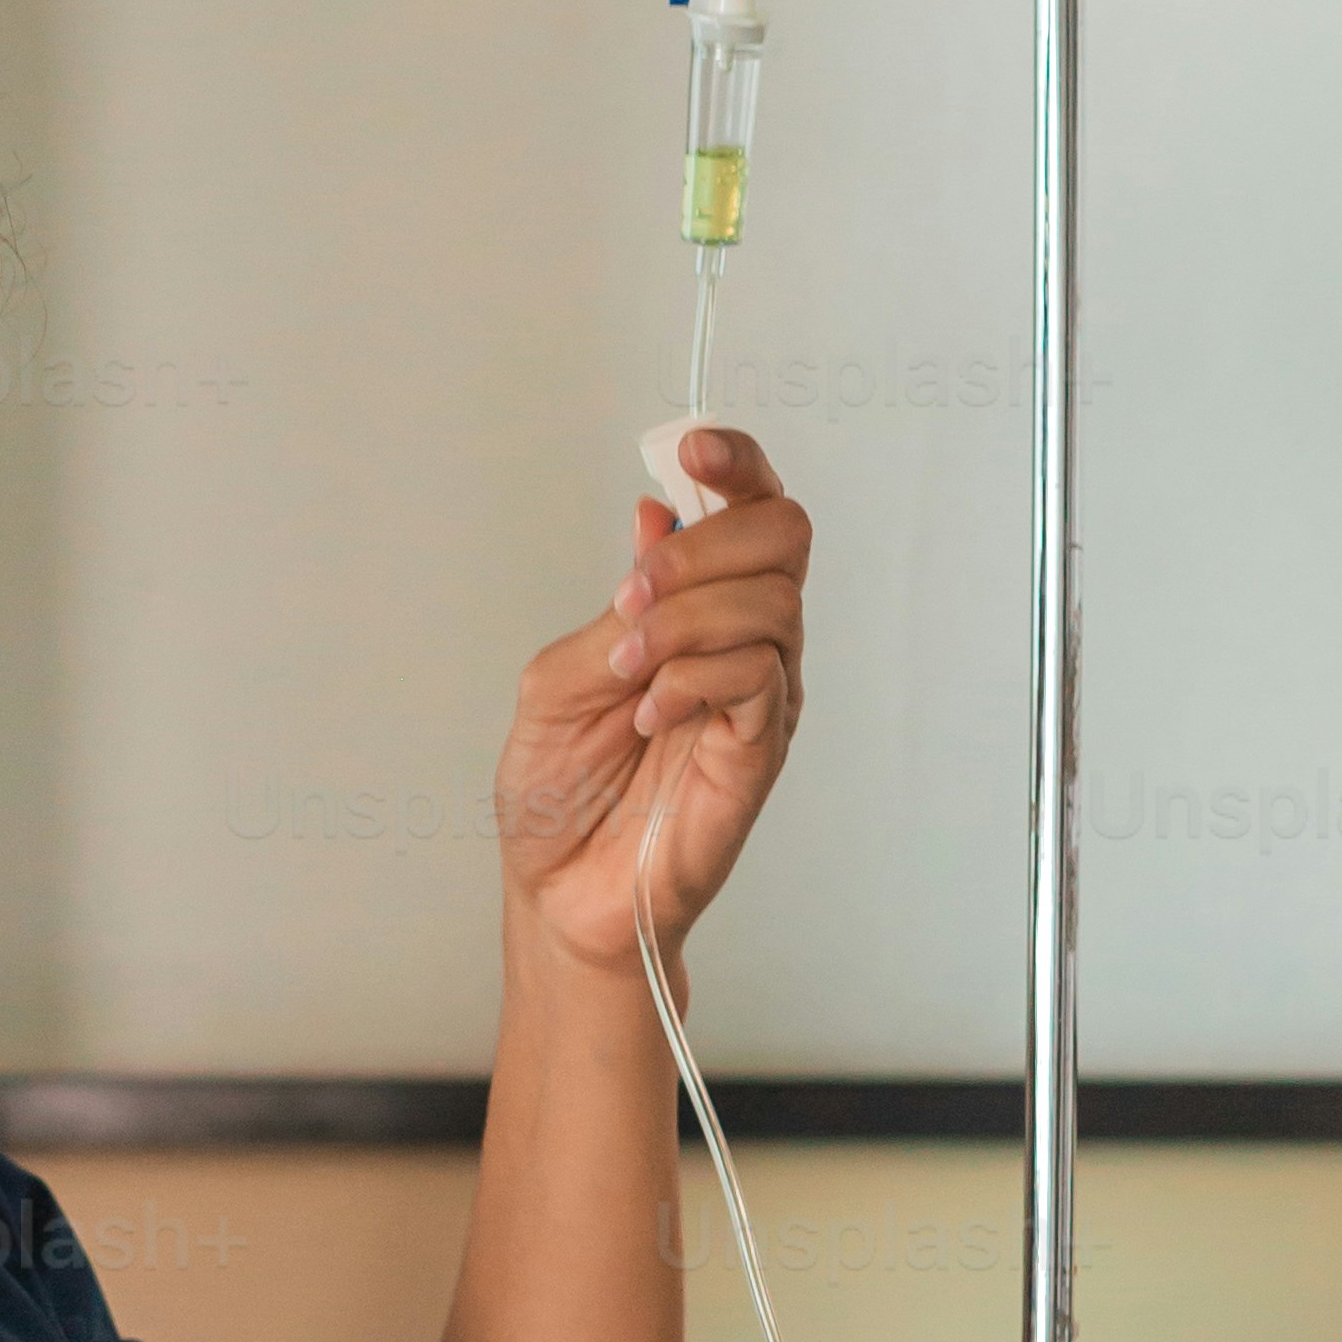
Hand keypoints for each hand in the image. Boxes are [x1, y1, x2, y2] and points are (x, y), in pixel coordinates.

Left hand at [491, 425, 809, 981]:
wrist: (560, 894)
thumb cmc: (560, 795)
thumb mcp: (558, 678)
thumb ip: (618, 604)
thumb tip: (655, 512)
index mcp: (697, 609)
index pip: (747, 508)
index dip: (733, 462)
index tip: (689, 447)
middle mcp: (742, 642)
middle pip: (783, 535)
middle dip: (705, 545)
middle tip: (635, 591)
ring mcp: (760, 696)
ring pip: (773, 602)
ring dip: (687, 618)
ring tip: (629, 668)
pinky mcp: (761, 750)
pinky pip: (758, 677)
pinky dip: (694, 679)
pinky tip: (651, 712)